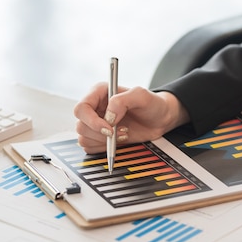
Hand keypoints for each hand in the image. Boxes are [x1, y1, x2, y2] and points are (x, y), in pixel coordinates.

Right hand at [73, 83, 189, 152]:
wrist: (160, 119)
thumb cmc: (152, 104)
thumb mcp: (141, 96)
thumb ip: (122, 100)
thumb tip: (108, 115)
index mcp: (99, 93)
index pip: (81, 108)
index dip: (92, 121)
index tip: (109, 128)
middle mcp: (94, 108)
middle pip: (81, 126)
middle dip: (101, 134)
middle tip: (121, 131)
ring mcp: (96, 123)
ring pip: (84, 138)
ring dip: (104, 141)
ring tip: (123, 134)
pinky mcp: (100, 136)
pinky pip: (90, 147)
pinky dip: (104, 148)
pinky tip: (119, 140)